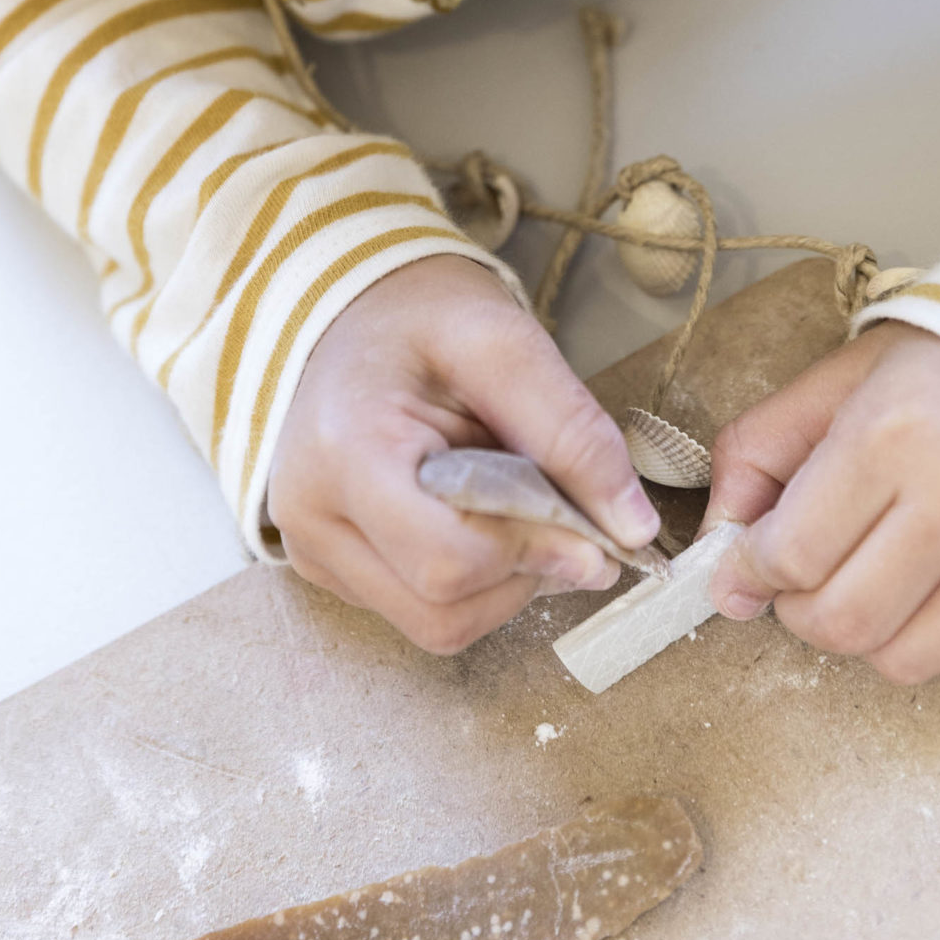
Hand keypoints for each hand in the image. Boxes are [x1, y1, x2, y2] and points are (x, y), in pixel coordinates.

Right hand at [268, 256, 657, 653]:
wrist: (354, 314)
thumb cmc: (423, 320)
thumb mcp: (505, 345)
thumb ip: (571, 433)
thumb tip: (631, 531)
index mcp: (343, 452)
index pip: (446, 560)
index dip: (534, 553)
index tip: (592, 529)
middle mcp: (307, 516)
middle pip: (441, 610)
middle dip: (523, 571)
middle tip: (556, 508)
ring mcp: (312, 549)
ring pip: (435, 625)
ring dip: (504, 583)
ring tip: (513, 505)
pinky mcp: (327, 567)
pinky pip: (418, 612)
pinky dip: (475, 582)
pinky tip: (479, 518)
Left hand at [704, 320, 939, 682]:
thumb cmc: (928, 375)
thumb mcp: (824, 392)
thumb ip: (751, 465)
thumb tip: (719, 570)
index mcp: (892, 435)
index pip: (792, 555)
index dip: (750, 571)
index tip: (744, 566)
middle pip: (840, 620)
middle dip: (797, 609)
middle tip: (801, 574)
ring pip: (897, 658)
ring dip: (860, 629)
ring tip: (863, 574)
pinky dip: (922, 626)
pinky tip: (927, 571)